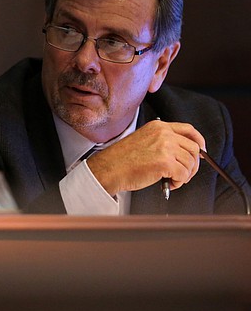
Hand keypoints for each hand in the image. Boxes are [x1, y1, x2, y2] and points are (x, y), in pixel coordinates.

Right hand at [86, 119, 204, 194]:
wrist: (109, 169)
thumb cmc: (122, 159)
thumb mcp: (143, 140)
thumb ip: (163, 141)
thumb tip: (183, 153)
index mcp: (158, 127)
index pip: (188, 130)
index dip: (199, 141)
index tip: (202, 151)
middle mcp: (164, 134)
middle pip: (193, 148)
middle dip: (193, 164)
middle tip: (185, 173)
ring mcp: (165, 147)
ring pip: (190, 163)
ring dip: (185, 175)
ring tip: (172, 179)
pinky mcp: (165, 163)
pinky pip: (183, 174)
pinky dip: (179, 182)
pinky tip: (169, 183)